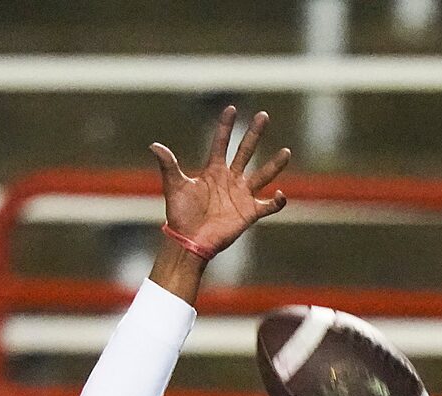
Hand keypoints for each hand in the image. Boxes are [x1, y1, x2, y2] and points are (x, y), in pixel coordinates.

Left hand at [151, 106, 289, 270]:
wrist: (188, 242)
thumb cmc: (180, 216)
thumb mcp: (174, 187)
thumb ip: (168, 165)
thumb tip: (154, 146)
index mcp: (213, 171)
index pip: (221, 143)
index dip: (225, 127)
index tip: (231, 108)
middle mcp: (230, 180)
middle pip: (245, 152)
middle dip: (254, 134)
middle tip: (263, 116)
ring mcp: (241, 195)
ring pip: (263, 176)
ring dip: (274, 165)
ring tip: (286, 151)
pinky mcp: (249, 213)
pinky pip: (268, 206)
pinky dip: (276, 202)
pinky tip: (280, 195)